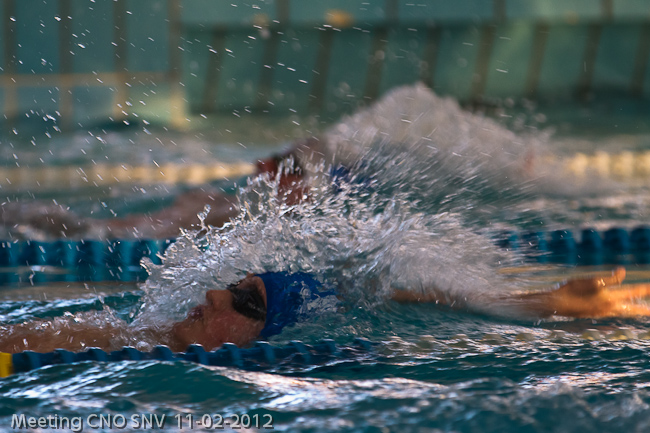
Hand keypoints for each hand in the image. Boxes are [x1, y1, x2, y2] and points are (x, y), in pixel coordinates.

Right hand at [528, 267, 649, 317]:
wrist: (556, 304)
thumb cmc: (571, 290)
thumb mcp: (591, 280)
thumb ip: (610, 279)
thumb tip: (623, 272)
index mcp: (609, 298)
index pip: (633, 292)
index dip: (645, 289)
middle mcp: (609, 308)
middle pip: (632, 309)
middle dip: (645, 309)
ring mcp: (602, 312)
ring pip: (624, 312)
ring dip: (635, 311)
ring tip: (643, 311)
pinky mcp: (595, 314)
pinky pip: (615, 314)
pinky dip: (623, 312)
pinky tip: (621, 310)